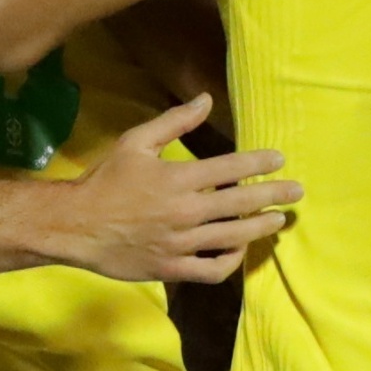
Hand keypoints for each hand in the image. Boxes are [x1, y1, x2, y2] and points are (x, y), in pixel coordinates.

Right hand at [44, 97, 300, 283]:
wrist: (74, 226)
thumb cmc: (105, 181)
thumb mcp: (135, 142)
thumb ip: (174, 122)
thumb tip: (207, 99)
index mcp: (178, 179)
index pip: (232, 168)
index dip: (260, 162)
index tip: (279, 160)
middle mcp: (185, 212)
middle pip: (241, 203)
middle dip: (275, 196)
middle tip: (296, 192)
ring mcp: (179, 244)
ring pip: (233, 238)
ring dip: (261, 228)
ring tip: (277, 221)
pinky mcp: (171, 268)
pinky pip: (212, 270)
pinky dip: (230, 262)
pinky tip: (238, 251)